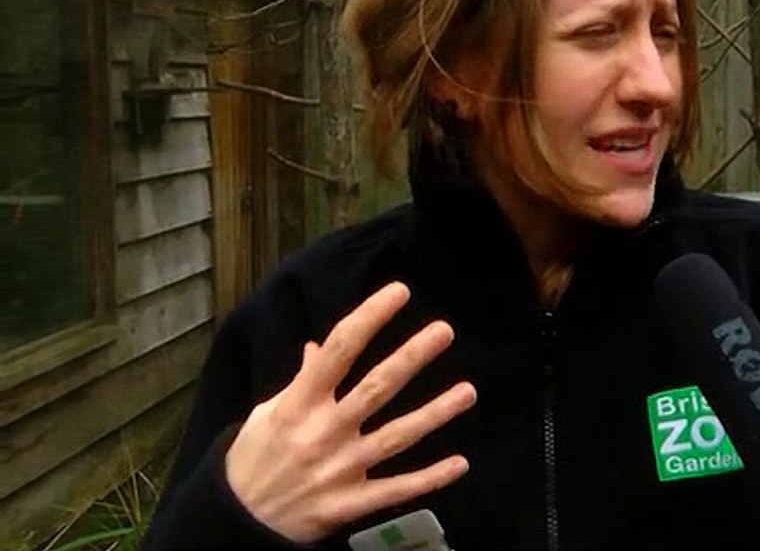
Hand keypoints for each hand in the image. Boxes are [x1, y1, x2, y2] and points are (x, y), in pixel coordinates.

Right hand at [224, 282, 476, 542]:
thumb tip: (318, 347)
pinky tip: (460, 464)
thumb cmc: (253, 458)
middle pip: (376, 388)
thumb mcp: (268, 413)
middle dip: (411, 357)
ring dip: (435, 414)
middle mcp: (323, 432)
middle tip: (445, 331)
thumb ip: (300, 381)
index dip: (370, 318)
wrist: (236, 522)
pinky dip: (429, 478)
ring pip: (396, 438)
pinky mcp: (349, 504)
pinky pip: (395, 489)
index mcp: (299, 404)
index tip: (399, 292)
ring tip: (468, 392)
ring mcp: (339, 469)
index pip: (339, 350)